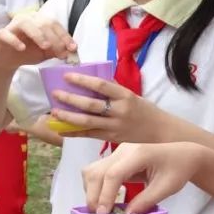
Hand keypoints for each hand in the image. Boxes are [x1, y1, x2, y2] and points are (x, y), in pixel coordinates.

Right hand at [0, 13, 75, 71]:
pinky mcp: (2, 34)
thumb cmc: (28, 52)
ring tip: (45, 46)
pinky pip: (8, 34)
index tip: (73, 48)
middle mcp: (27, 18)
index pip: (55, 24)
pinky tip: (22, 48)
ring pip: (26, 24)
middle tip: (60, 52)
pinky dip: (15, 41)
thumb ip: (57, 50)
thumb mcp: (45, 53)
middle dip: (54, 38)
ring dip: (38, 35)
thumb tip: (71, 52)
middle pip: (43, 23)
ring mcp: (13, 25)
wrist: (8, 60)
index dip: (64, 36)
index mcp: (39, 20)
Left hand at [48, 74, 179, 144]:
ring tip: (54, 111)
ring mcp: (114, 126)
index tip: (67, 75)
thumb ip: (113, 90)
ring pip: (87, 121)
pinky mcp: (111, 138)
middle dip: (70, 99)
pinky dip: (73, 132)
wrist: (160, 133)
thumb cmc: (144, 111)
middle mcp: (119, 111)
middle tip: (55, 93)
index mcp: (125, 96)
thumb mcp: (131, 95)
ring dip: (68, 116)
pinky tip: (60, 129)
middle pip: (91, 105)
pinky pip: (89, 135)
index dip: (83, 80)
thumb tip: (91, 80)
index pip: (101, 85)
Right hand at [82, 142, 203, 213]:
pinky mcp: (115, 158)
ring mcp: (117, 152)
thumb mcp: (166, 188)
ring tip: (100, 209)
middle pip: (96, 172)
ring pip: (92, 170)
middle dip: (94, 196)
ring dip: (91, 191)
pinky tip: (103, 199)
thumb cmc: (178, 169)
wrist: (182, 155)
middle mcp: (123, 150)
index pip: (113, 174)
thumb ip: (146, 201)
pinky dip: (95, 186)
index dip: (106, 195)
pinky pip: (96, 171)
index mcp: (138, 154)